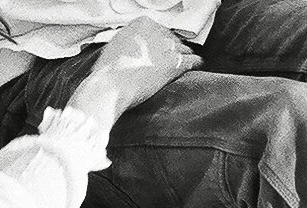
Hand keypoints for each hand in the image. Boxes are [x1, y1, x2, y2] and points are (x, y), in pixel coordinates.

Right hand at [68, 19, 201, 124]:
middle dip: (173, 50)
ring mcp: (168, 47)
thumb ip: (132, 41)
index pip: (160, 29)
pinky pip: (194, 61)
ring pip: (185, 49)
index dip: (161, 41)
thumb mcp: (117, 45)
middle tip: (171, 60)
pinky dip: (196, 64)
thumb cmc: (109, 70)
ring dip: (185, 56)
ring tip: (185, 63)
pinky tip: (196, 67)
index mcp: (142, 23)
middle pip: (173, 39)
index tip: (160, 49)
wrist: (112, 85)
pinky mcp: (176, 63)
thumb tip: (136, 46)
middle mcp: (157, 32)